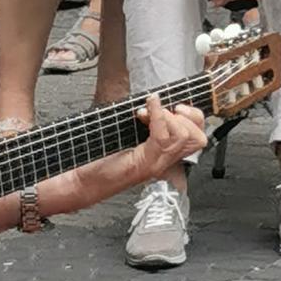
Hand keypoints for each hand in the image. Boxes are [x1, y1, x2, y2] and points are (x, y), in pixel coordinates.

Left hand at [79, 92, 208, 202]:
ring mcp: (156, 164)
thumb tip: (152, 98)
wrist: (82, 181)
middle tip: (168, 110)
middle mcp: (164, 160)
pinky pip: (162, 138)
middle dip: (188, 116)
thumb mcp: (126, 132)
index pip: (197, 135)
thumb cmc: (98, 159)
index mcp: (163, 152)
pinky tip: (144, 110)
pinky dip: (156, 117)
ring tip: (149, 112)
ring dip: (168, 116)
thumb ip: (143, 119)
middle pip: (198, 138)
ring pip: (184, 137)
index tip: (172, 105)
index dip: (191, 115)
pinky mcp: (145, 164)